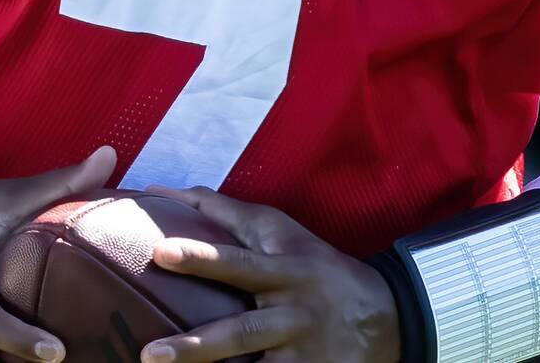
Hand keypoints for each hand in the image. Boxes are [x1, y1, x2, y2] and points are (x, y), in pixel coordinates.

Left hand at [141, 184, 399, 362]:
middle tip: (150, 354)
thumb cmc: (317, 266)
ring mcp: (303, 355)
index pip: (238, 264)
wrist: (388, 318)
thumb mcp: (281, 234)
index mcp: (287, 272)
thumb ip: (224, 214)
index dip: (201, 258)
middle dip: (196, 347)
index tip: (160, 252)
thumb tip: (162, 192)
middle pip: (242, 332)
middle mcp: (294, 315)